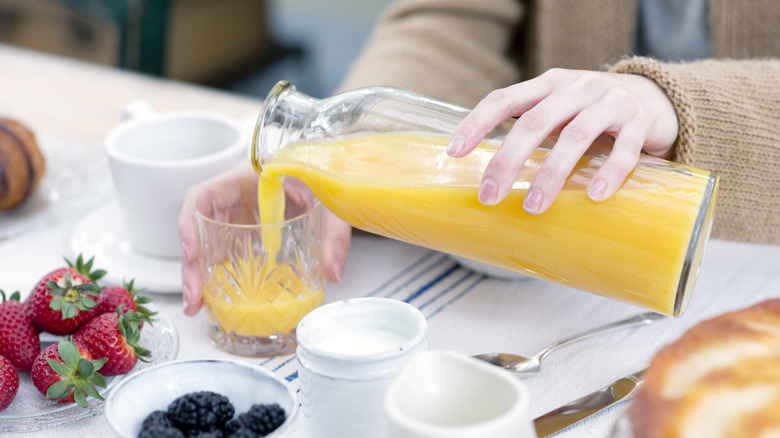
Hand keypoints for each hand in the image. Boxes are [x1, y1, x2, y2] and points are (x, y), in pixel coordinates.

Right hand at [177, 160, 351, 315]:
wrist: (328, 172)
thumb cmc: (322, 175)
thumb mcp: (331, 201)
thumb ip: (334, 233)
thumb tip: (332, 272)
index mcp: (248, 177)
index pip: (203, 194)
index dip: (190, 223)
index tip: (191, 253)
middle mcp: (236, 195)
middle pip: (199, 226)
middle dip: (191, 263)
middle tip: (195, 297)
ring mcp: (240, 214)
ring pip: (208, 241)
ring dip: (201, 273)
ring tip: (198, 305)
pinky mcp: (248, 231)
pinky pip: (227, 251)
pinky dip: (221, 274)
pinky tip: (221, 297)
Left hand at [447, 69, 678, 213]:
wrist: (656, 97)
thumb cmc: (591, 112)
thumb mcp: (558, 110)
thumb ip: (530, 130)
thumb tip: (490, 176)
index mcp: (547, 85)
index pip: (504, 99)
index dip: (476, 123)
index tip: (453, 152)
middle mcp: (576, 88)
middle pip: (535, 123)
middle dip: (508, 162)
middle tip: (489, 196)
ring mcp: (609, 102)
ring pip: (576, 136)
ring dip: (551, 174)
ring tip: (533, 207)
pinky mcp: (640, 121)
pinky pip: (624, 149)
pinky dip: (609, 173)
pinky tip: (594, 196)